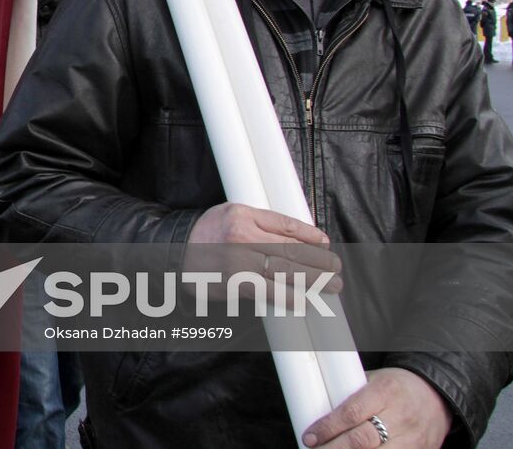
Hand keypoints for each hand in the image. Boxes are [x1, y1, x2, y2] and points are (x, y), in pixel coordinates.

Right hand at [182, 203, 340, 305]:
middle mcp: (242, 238)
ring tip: (331, 285)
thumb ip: (266, 222)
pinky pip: (270, 293)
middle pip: (292, 251)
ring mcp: (239, 264)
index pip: (286, 226)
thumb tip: (303, 235)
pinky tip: (305, 300)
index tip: (325, 243)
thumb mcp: (234, 213)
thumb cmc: (207, 232)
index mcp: (243, 216)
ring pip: (286, 273)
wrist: (175, 253)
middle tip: (336, 268)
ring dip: (314, 281)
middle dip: (320, 261)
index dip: (311, 236)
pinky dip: (291, 297)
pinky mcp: (236, 285)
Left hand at [304, 367, 450, 447]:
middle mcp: (400, 417)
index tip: (309, 437)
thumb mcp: (374, 381)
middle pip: (362, 440)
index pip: (352, 412)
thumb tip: (317, 410)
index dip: (328, 427)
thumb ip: (350, 396)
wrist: (436, 396)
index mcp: (385, 391)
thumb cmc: (396, 387)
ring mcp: (413, 439)